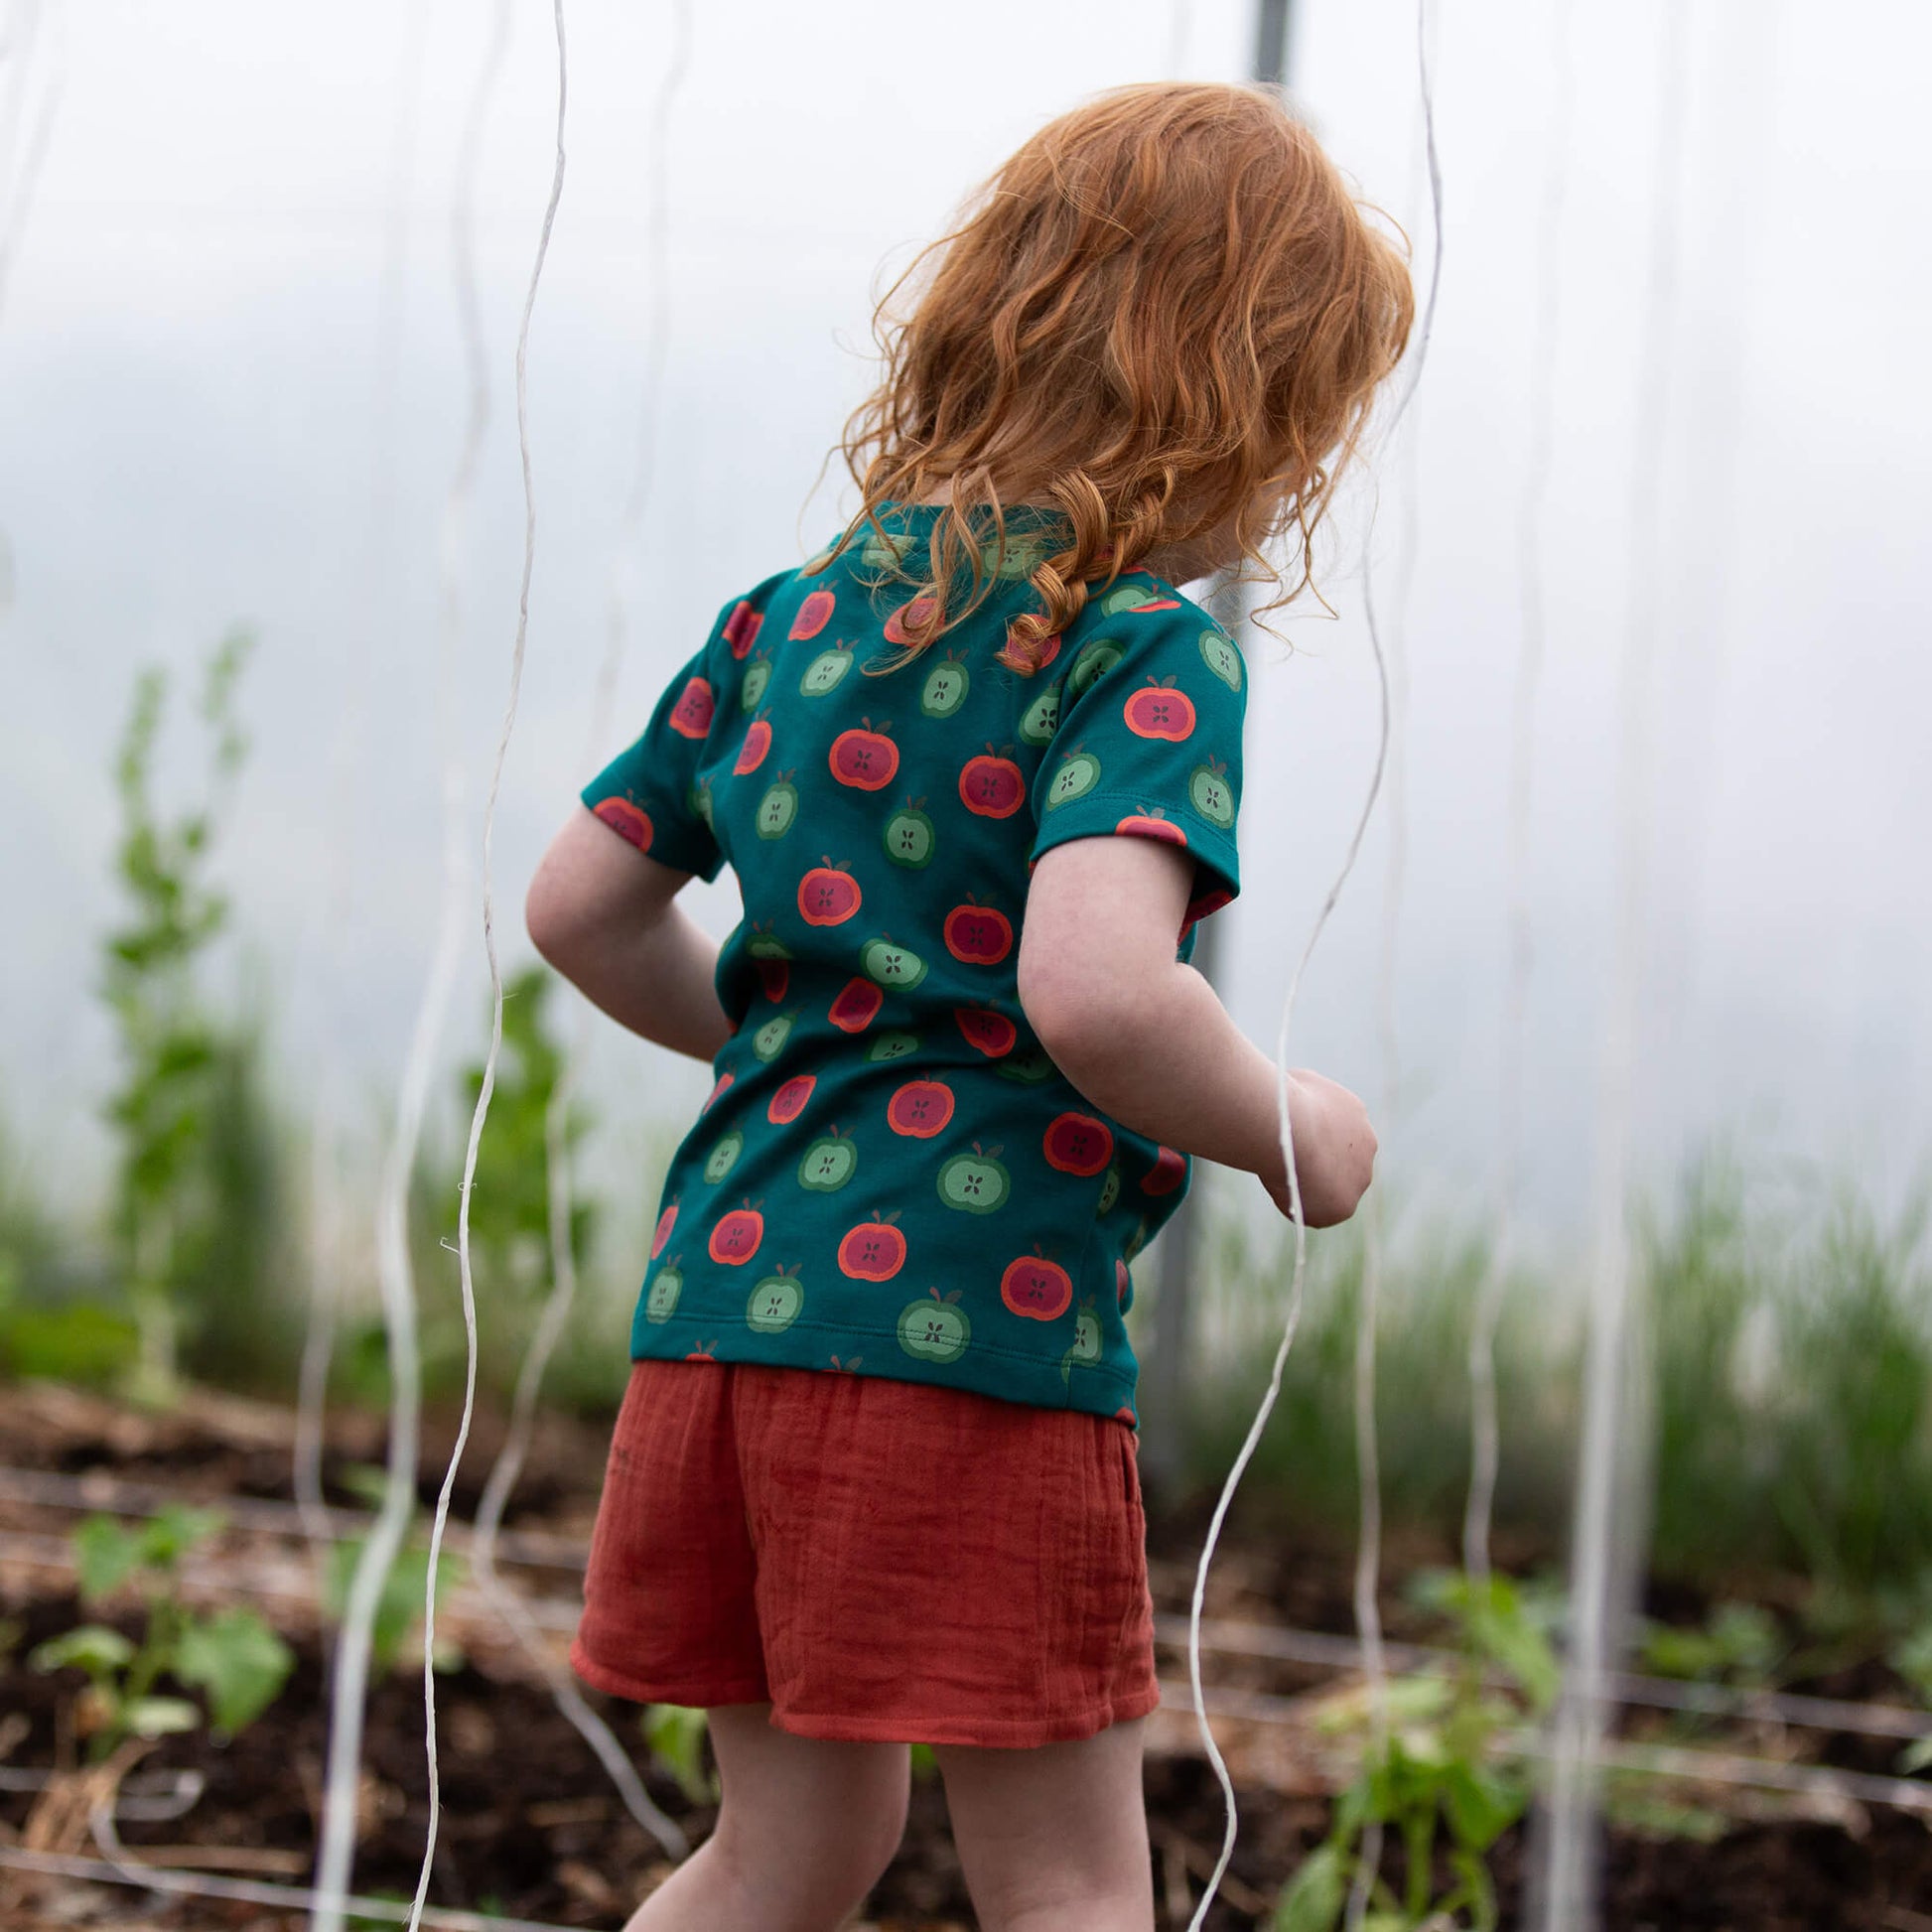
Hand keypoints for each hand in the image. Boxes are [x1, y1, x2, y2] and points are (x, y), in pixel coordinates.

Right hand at [1260, 1069, 1376, 1227]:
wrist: (1290, 1127)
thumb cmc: (1283, 1102)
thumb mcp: (1296, 1084)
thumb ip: (1301, 1097)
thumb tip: (1286, 1099)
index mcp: (1354, 1113)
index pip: (1337, 1134)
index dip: (1313, 1142)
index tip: (1291, 1146)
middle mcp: (1366, 1145)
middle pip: (1342, 1163)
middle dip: (1320, 1168)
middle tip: (1288, 1170)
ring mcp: (1360, 1177)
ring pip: (1335, 1190)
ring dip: (1314, 1191)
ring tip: (1282, 1186)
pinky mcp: (1345, 1205)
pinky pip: (1321, 1213)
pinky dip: (1304, 1209)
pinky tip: (1284, 1198)